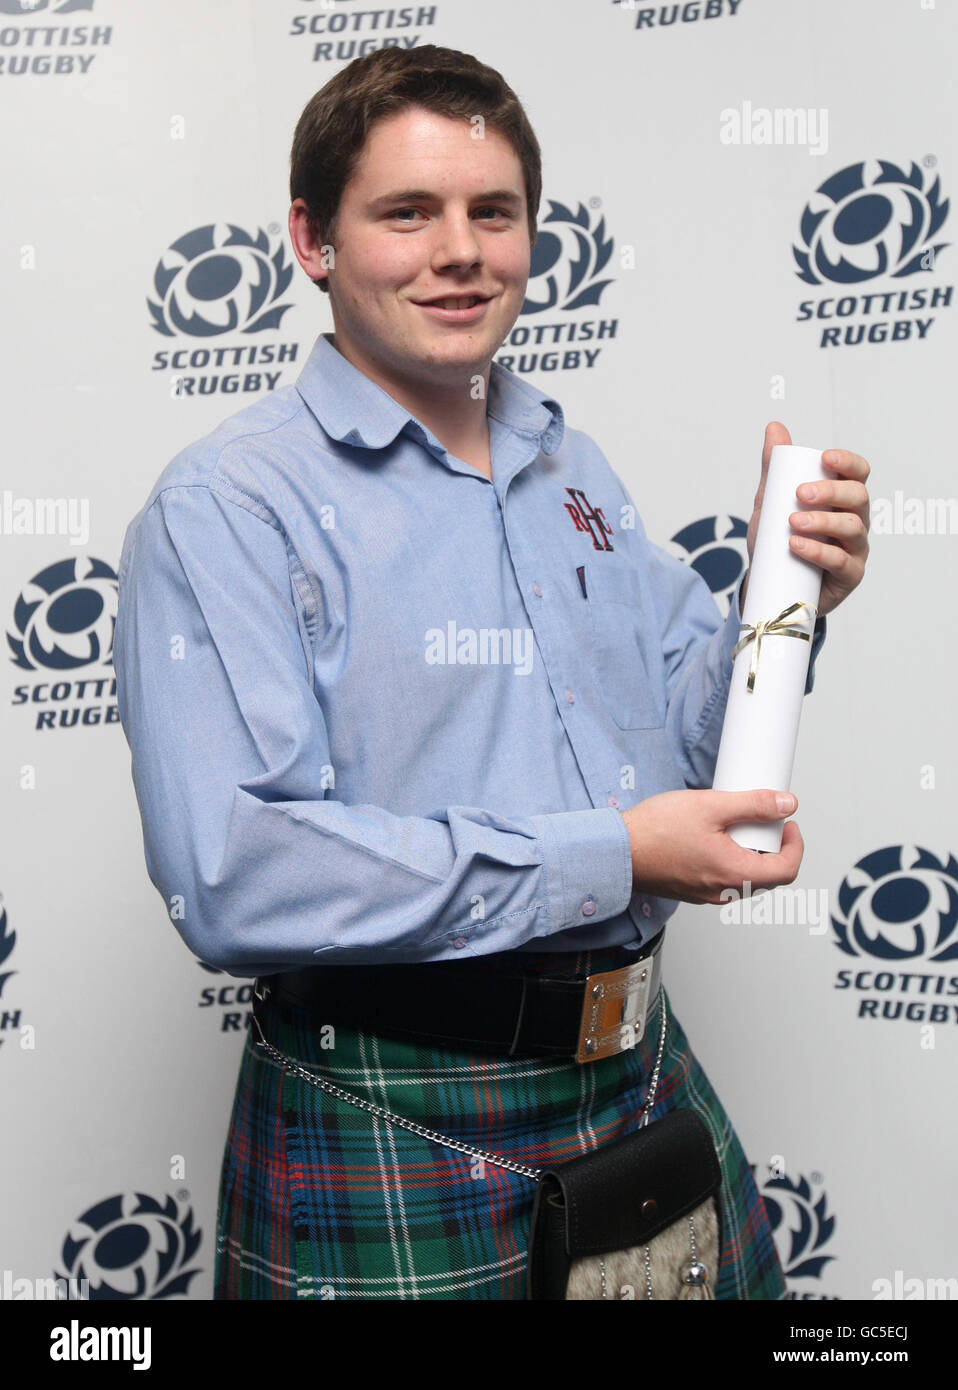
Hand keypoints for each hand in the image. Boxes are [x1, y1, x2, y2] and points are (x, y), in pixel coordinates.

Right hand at [621, 788, 803, 904]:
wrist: (617, 851)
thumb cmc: (655, 832)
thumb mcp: (711, 806)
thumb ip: (753, 805)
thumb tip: (786, 804)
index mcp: (735, 874)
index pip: (787, 870)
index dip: (795, 844)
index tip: (787, 824)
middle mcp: (724, 892)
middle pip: (768, 876)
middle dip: (772, 847)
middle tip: (759, 820)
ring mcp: (706, 895)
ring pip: (744, 878)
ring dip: (748, 853)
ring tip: (732, 825)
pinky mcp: (691, 890)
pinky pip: (723, 879)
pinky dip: (728, 859)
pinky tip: (710, 837)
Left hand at [740, 421, 869, 618]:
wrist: (772, 585)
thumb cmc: (779, 539)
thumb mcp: (772, 501)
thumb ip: (774, 467)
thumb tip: (774, 427)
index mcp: (842, 498)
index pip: (858, 473)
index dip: (848, 463)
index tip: (825, 457)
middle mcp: (855, 520)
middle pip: (859, 497)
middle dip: (831, 492)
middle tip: (800, 493)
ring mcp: (855, 549)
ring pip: (853, 528)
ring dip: (823, 522)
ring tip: (793, 522)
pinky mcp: (849, 575)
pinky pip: (841, 561)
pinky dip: (819, 552)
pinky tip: (797, 545)